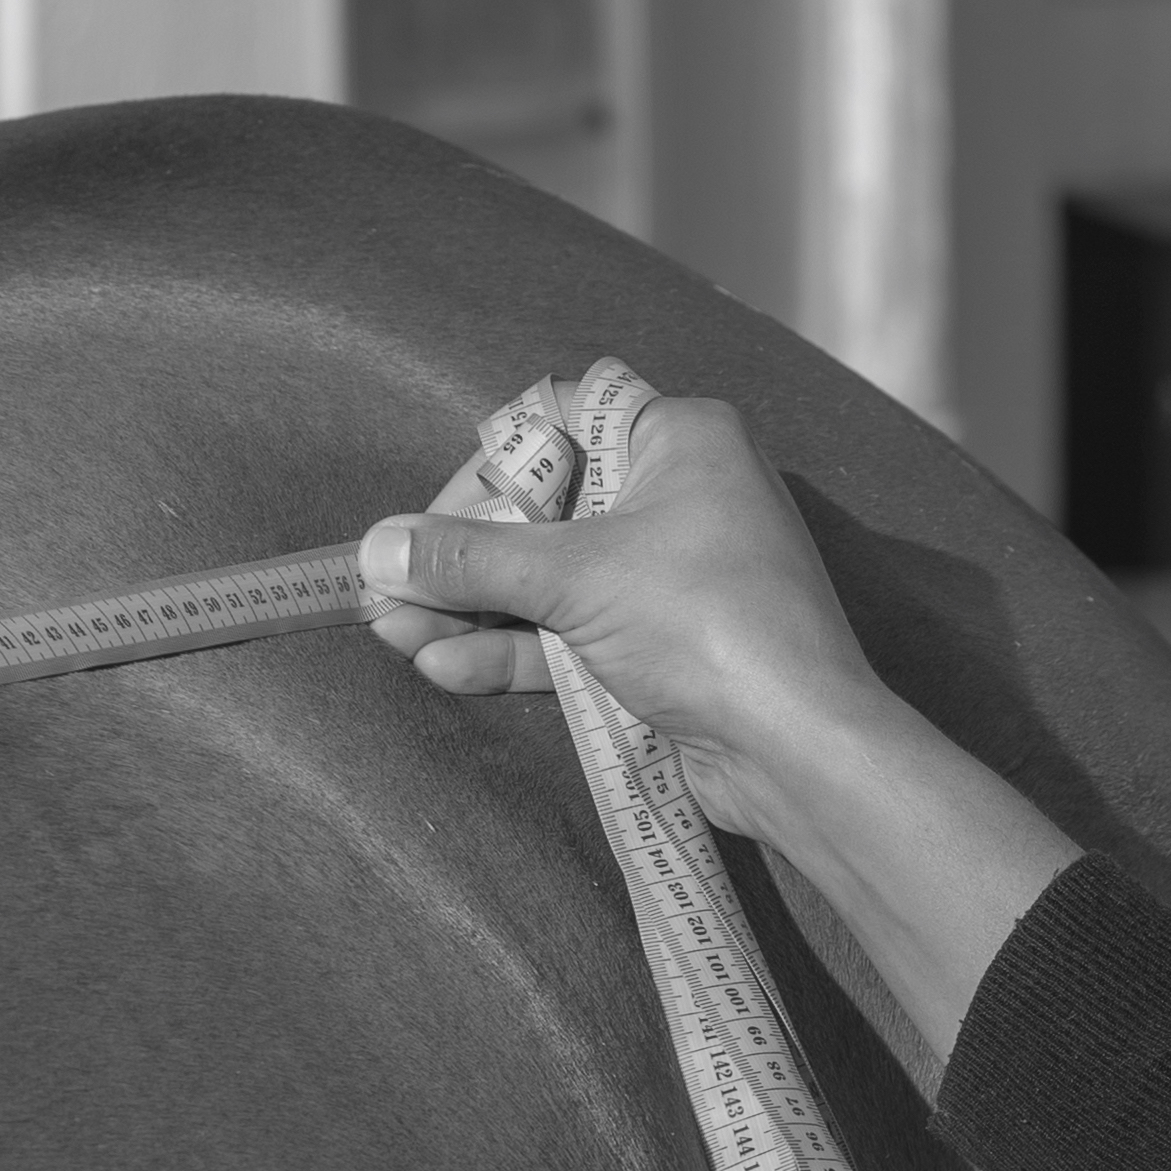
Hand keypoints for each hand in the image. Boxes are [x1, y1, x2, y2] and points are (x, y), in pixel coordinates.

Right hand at [359, 378, 894, 849]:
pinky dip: (513, 649)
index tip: (432, 519)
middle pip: (545, 510)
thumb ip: (469, 560)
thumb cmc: (703, 622)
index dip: (489, 468)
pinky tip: (443, 667)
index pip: (560, 423)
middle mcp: (678, 497)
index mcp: (678, 440)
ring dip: (472, 609)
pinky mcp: (661, 648)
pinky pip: (572, 635)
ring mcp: (669, 579)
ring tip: (391, 636)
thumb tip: (375, 548)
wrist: (796, 747)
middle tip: (387, 589)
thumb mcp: (574, 578)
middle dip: (463, 556)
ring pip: (551, 582)